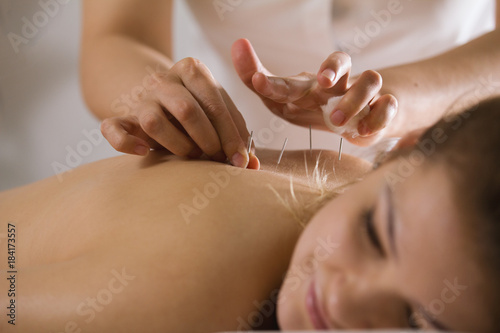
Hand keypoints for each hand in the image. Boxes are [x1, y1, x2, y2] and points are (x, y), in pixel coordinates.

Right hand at [100, 57, 259, 168]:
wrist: (155, 94)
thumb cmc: (196, 109)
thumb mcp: (216, 111)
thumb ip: (235, 133)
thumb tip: (253, 166)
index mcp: (192, 70)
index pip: (215, 102)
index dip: (231, 134)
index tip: (241, 160)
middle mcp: (163, 80)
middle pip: (187, 110)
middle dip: (208, 140)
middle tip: (217, 158)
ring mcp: (140, 98)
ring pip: (154, 122)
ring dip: (177, 145)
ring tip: (191, 155)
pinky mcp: (120, 117)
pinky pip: (113, 128)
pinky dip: (126, 143)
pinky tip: (144, 152)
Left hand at [231, 38, 397, 145]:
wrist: (355, 121)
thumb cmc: (313, 107)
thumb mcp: (284, 101)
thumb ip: (260, 81)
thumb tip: (237, 44)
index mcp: (310, 84)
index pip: (291, 78)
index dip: (274, 80)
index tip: (257, 82)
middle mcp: (338, 82)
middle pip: (340, 61)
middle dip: (332, 68)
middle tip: (322, 83)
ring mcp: (363, 93)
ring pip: (370, 79)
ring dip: (355, 98)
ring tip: (338, 120)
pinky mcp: (384, 108)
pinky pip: (389, 106)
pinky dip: (380, 116)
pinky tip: (363, 131)